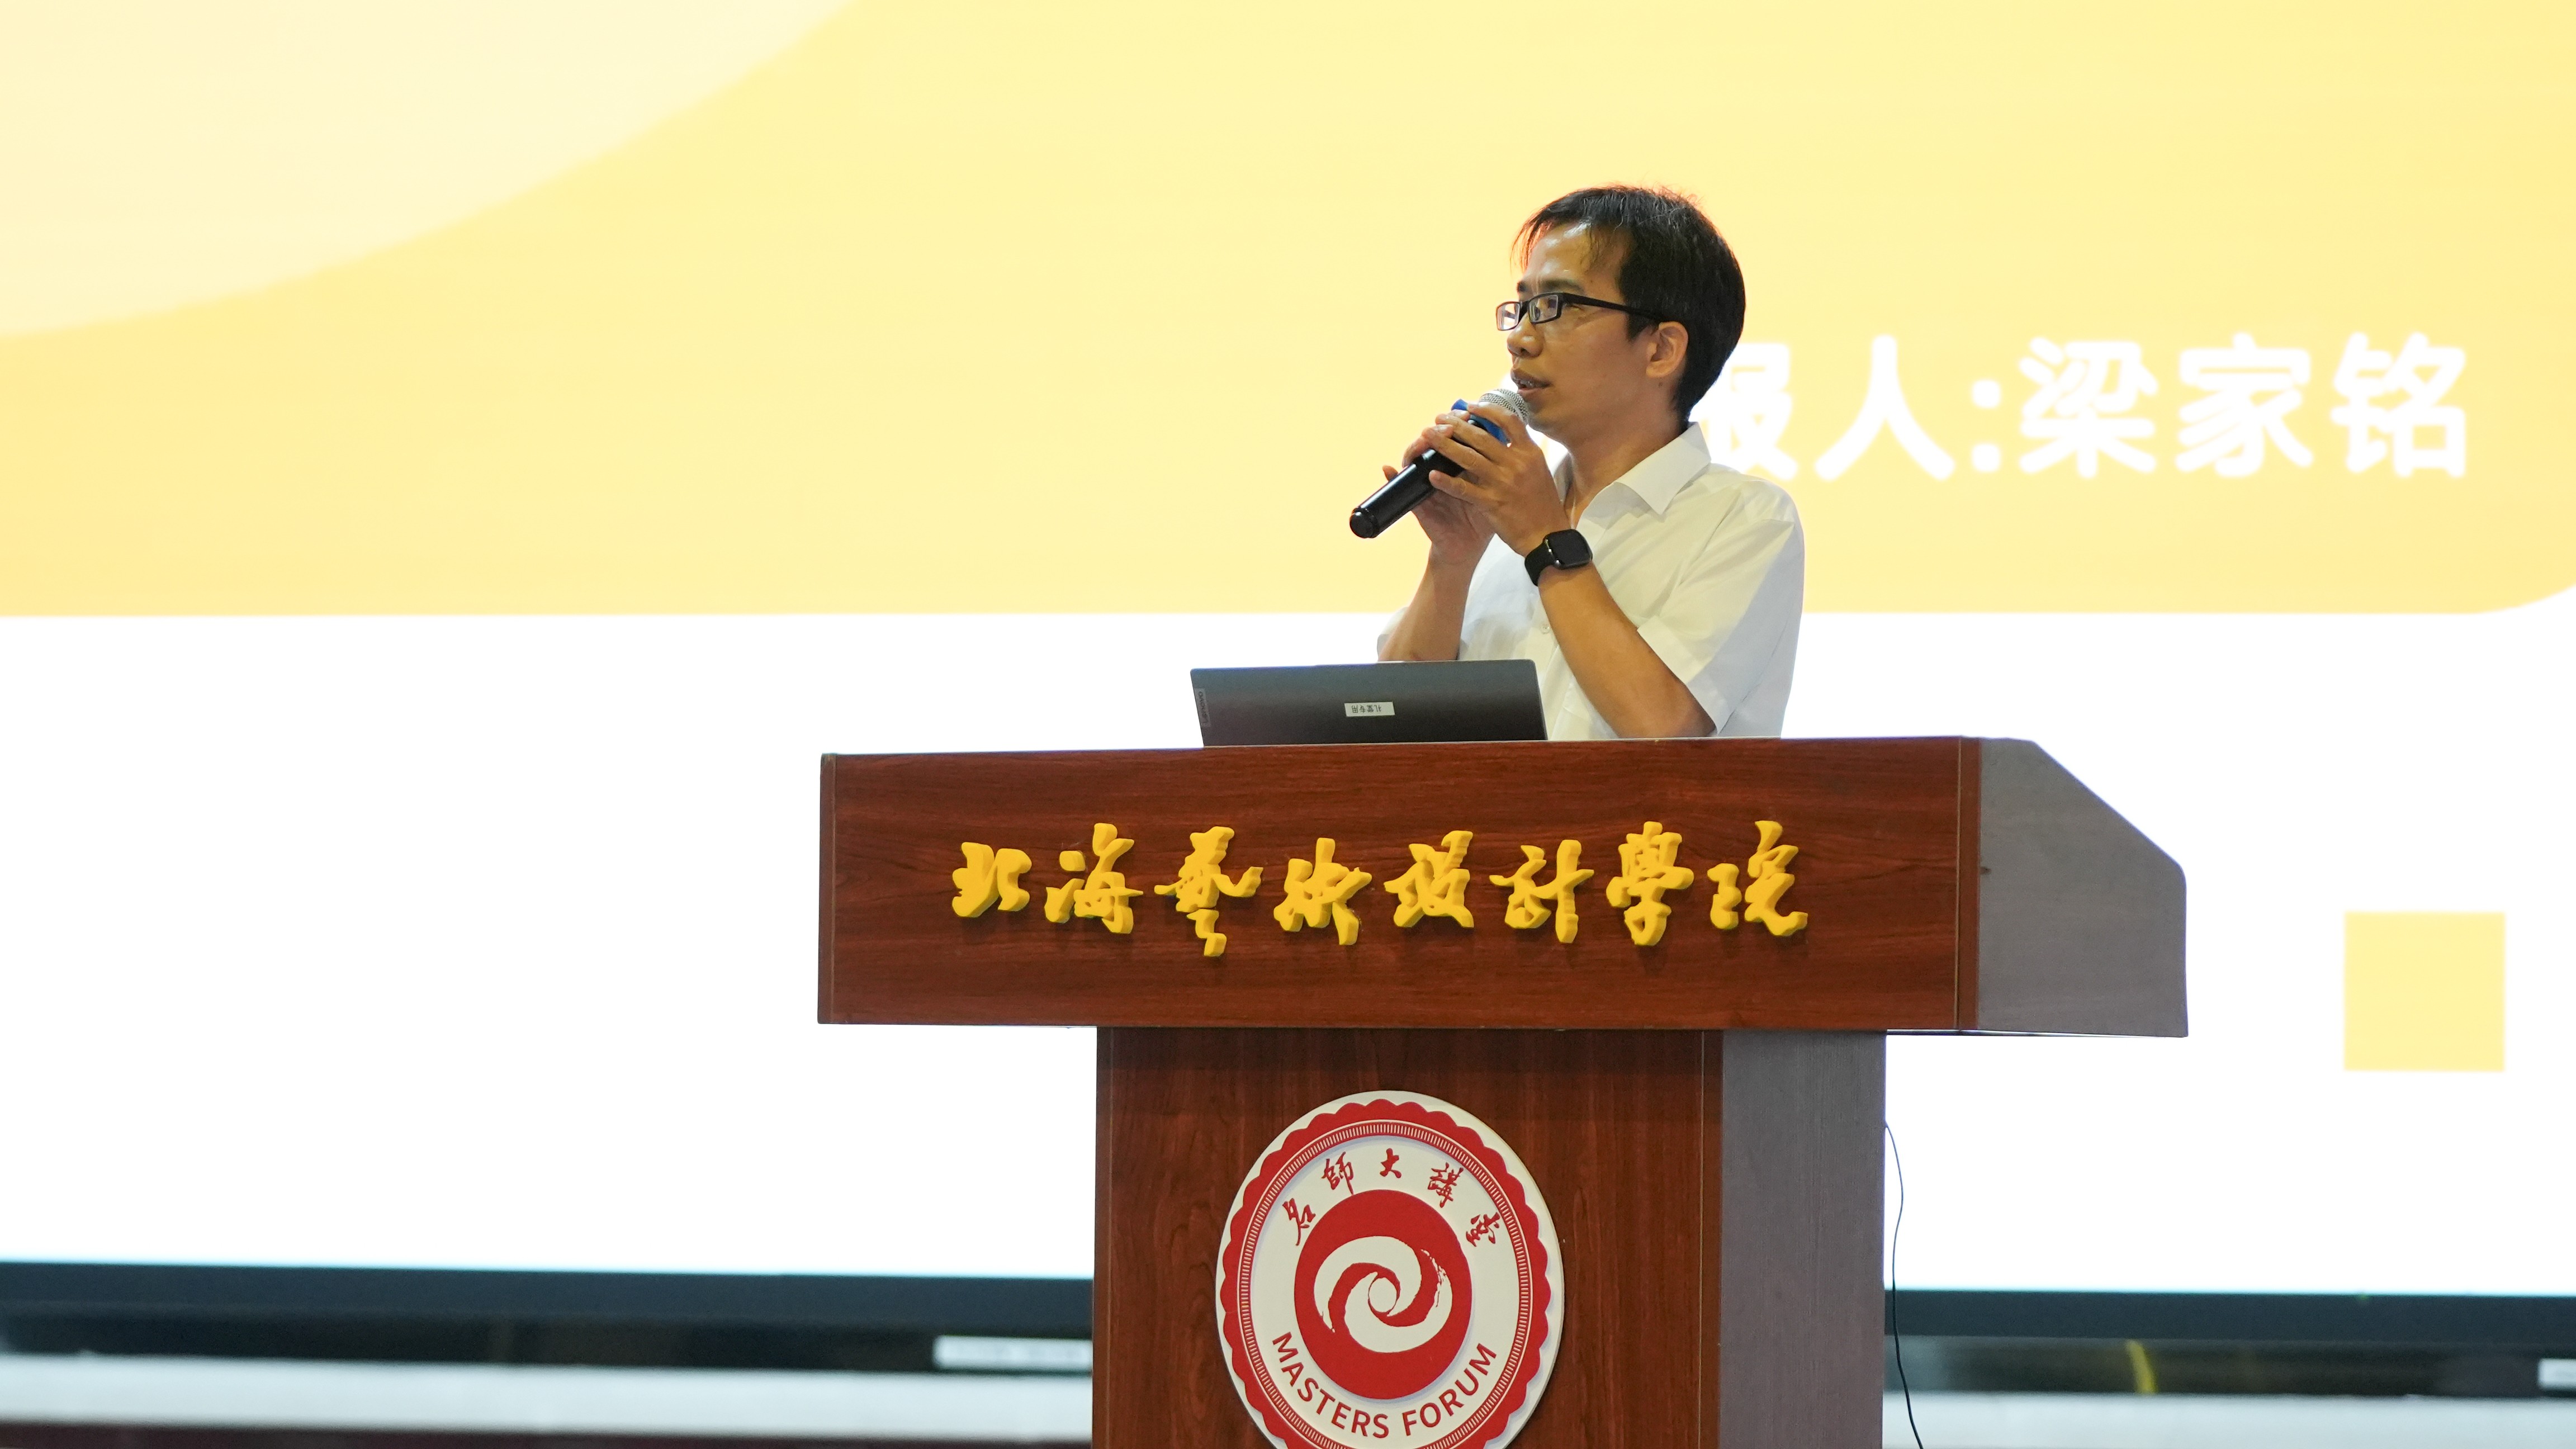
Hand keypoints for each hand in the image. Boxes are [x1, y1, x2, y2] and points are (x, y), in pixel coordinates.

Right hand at [1386, 423, 1493, 568]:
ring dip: (1417, 447)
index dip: (1459, 422)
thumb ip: (1496, 467)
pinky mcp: (1417, 503)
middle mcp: (1440, 472)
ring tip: (1424, 439)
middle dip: (1440, 430)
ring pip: (1415, 459)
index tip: (1469, 410)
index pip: (1455, 437)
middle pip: (1433, 442)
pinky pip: (1401, 487)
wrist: (1468, 548)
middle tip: (1447, 423)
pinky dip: (1392, 475)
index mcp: (1459, 467)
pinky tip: (1388, 467)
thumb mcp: (1493, 490)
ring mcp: (1427, 485)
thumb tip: (1507, 438)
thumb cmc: (1482, 519)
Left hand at [1420, 401, 1568, 554]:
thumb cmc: (1543, 505)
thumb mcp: (1539, 471)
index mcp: (1530, 453)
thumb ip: (1521, 452)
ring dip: (1445, 445)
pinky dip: (1446, 481)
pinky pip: (1464, 489)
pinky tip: (1432, 474)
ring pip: (1468, 458)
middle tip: (1439, 418)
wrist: (1547, 536)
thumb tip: (1503, 434)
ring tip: (1428, 436)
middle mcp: (1517, 464)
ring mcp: (1503, 483)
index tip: (1471, 406)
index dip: (1487, 410)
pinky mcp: (1492, 503)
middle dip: (1456, 425)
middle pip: (1481, 436)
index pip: (1509, 421)